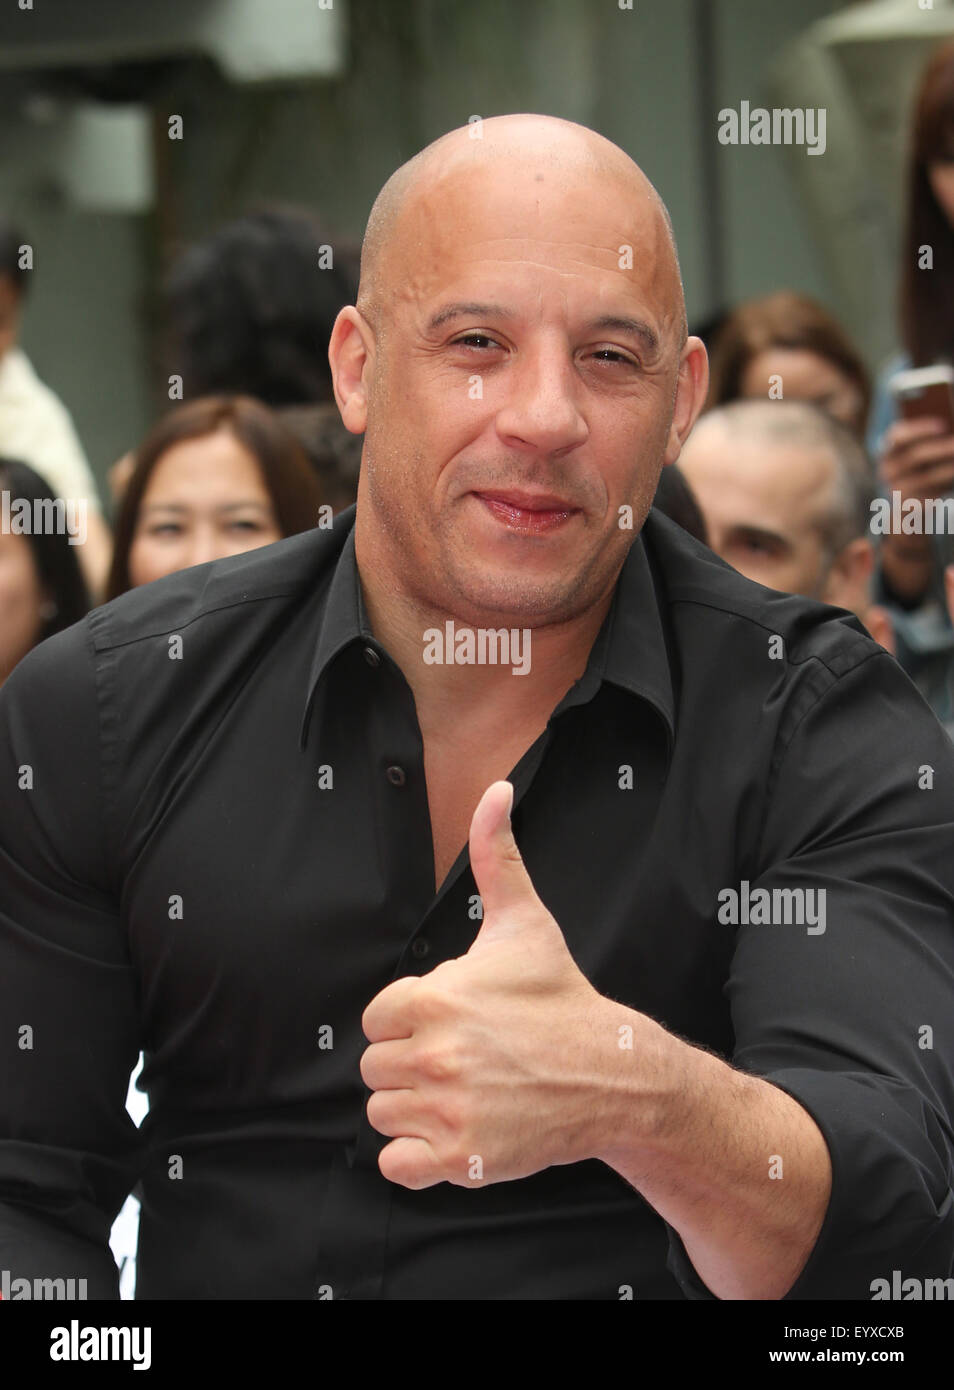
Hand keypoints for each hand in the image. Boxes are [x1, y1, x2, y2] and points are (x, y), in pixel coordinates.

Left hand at [360, 780, 618, 1188]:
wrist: (613, 1073)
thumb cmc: (560, 997)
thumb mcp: (524, 922)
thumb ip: (495, 855)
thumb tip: (496, 790)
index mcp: (435, 998)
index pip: (376, 1018)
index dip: (408, 1019)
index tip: (449, 1020)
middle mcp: (434, 1055)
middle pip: (373, 1068)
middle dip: (408, 1063)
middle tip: (459, 1059)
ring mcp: (447, 1110)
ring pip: (382, 1113)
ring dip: (412, 1108)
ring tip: (460, 1092)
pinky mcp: (460, 1159)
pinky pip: (395, 1164)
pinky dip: (415, 1156)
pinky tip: (453, 1131)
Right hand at [879, 416, 953, 501]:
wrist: (911, 499)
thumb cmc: (923, 465)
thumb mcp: (922, 450)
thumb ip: (932, 441)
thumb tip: (950, 436)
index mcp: (888, 448)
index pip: (898, 435)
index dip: (920, 429)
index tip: (943, 425)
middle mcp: (887, 468)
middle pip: (915, 456)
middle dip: (941, 449)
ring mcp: (895, 488)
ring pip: (926, 478)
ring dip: (948, 470)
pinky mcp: (908, 505)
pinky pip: (929, 495)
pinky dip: (945, 486)